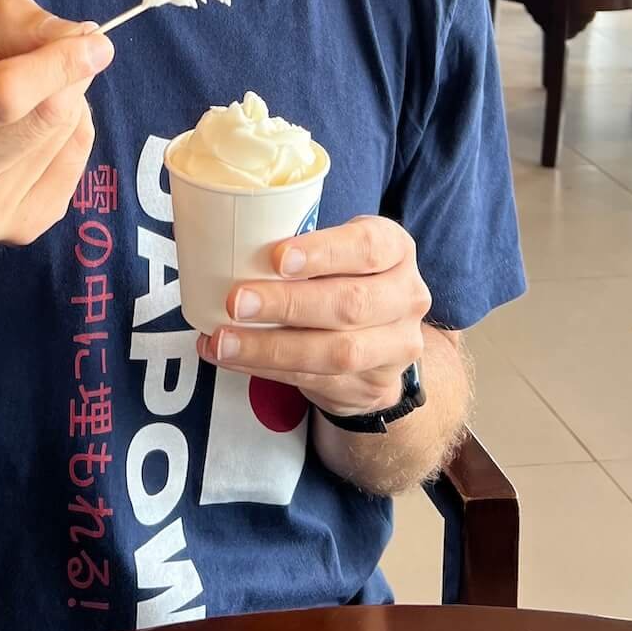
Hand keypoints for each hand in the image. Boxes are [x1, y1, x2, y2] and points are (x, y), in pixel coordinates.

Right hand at [0, 0, 113, 248]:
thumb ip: (12, 25)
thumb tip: (82, 38)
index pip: (4, 95)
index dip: (57, 64)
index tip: (95, 43)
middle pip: (46, 117)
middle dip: (68, 76)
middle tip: (64, 57)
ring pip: (66, 134)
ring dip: (68, 100)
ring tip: (34, 98)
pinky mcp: (23, 229)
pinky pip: (77, 160)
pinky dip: (73, 131)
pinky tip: (39, 130)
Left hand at [197, 216, 430, 417]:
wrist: (383, 341)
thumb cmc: (344, 277)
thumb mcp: (338, 250)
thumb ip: (303, 248)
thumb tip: (233, 244)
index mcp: (397, 250)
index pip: (367, 246)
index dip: (322, 252)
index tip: (276, 258)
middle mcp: (407, 297)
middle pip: (350, 303)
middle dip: (287, 304)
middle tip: (236, 301)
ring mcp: (396, 347)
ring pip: (336, 352)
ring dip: (271, 347)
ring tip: (224, 340)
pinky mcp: (374, 386)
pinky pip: (317, 381)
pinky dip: (267, 369)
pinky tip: (234, 358)